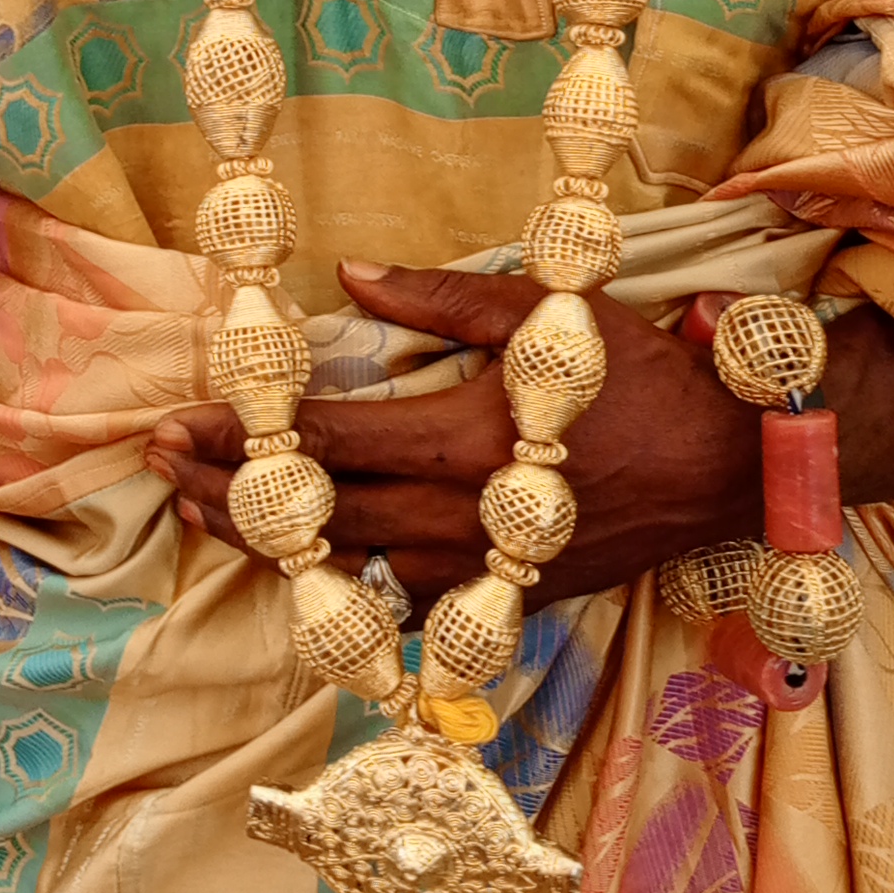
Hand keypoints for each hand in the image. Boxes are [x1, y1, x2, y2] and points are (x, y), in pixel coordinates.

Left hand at [147, 258, 893, 608]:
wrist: (733, 467)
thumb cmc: (644, 377)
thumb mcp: (545, 317)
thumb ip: (439, 300)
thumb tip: (351, 281)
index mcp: (461, 442)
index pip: (321, 444)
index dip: (240, 435)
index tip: (177, 421)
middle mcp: (458, 521)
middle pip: (313, 520)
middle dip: (225, 495)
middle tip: (160, 471)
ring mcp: (480, 574)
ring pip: (346, 575)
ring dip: (269, 550)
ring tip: (202, 520)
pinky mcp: (505, 604)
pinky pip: (406, 611)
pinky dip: (348, 595)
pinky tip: (308, 577)